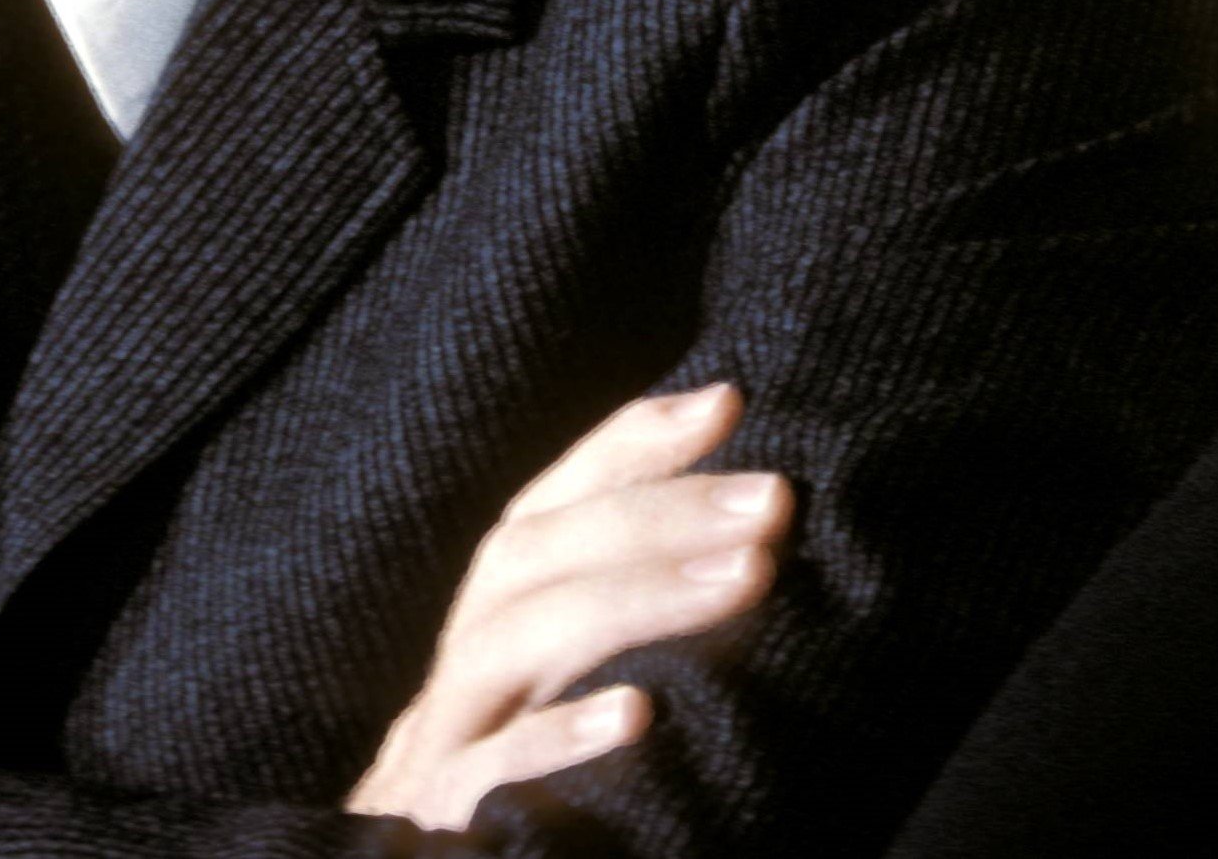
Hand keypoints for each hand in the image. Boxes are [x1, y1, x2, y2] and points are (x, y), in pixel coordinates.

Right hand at [345, 382, 790, 830]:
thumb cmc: (537, 769)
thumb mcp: (582, 673)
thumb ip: (638, 592)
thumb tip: (751, 504)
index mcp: (500, 614)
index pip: (553, 502)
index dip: (630, 443)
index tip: (728, 403)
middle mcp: (469, 658)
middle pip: (535, 553)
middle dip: (659, 513)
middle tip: (774, 501)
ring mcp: (447, 734)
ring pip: (513, 640)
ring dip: (636, 598)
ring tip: (748, 576)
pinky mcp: (443, 814)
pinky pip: (488, 770)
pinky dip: (557, 736)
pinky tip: (636, 716)